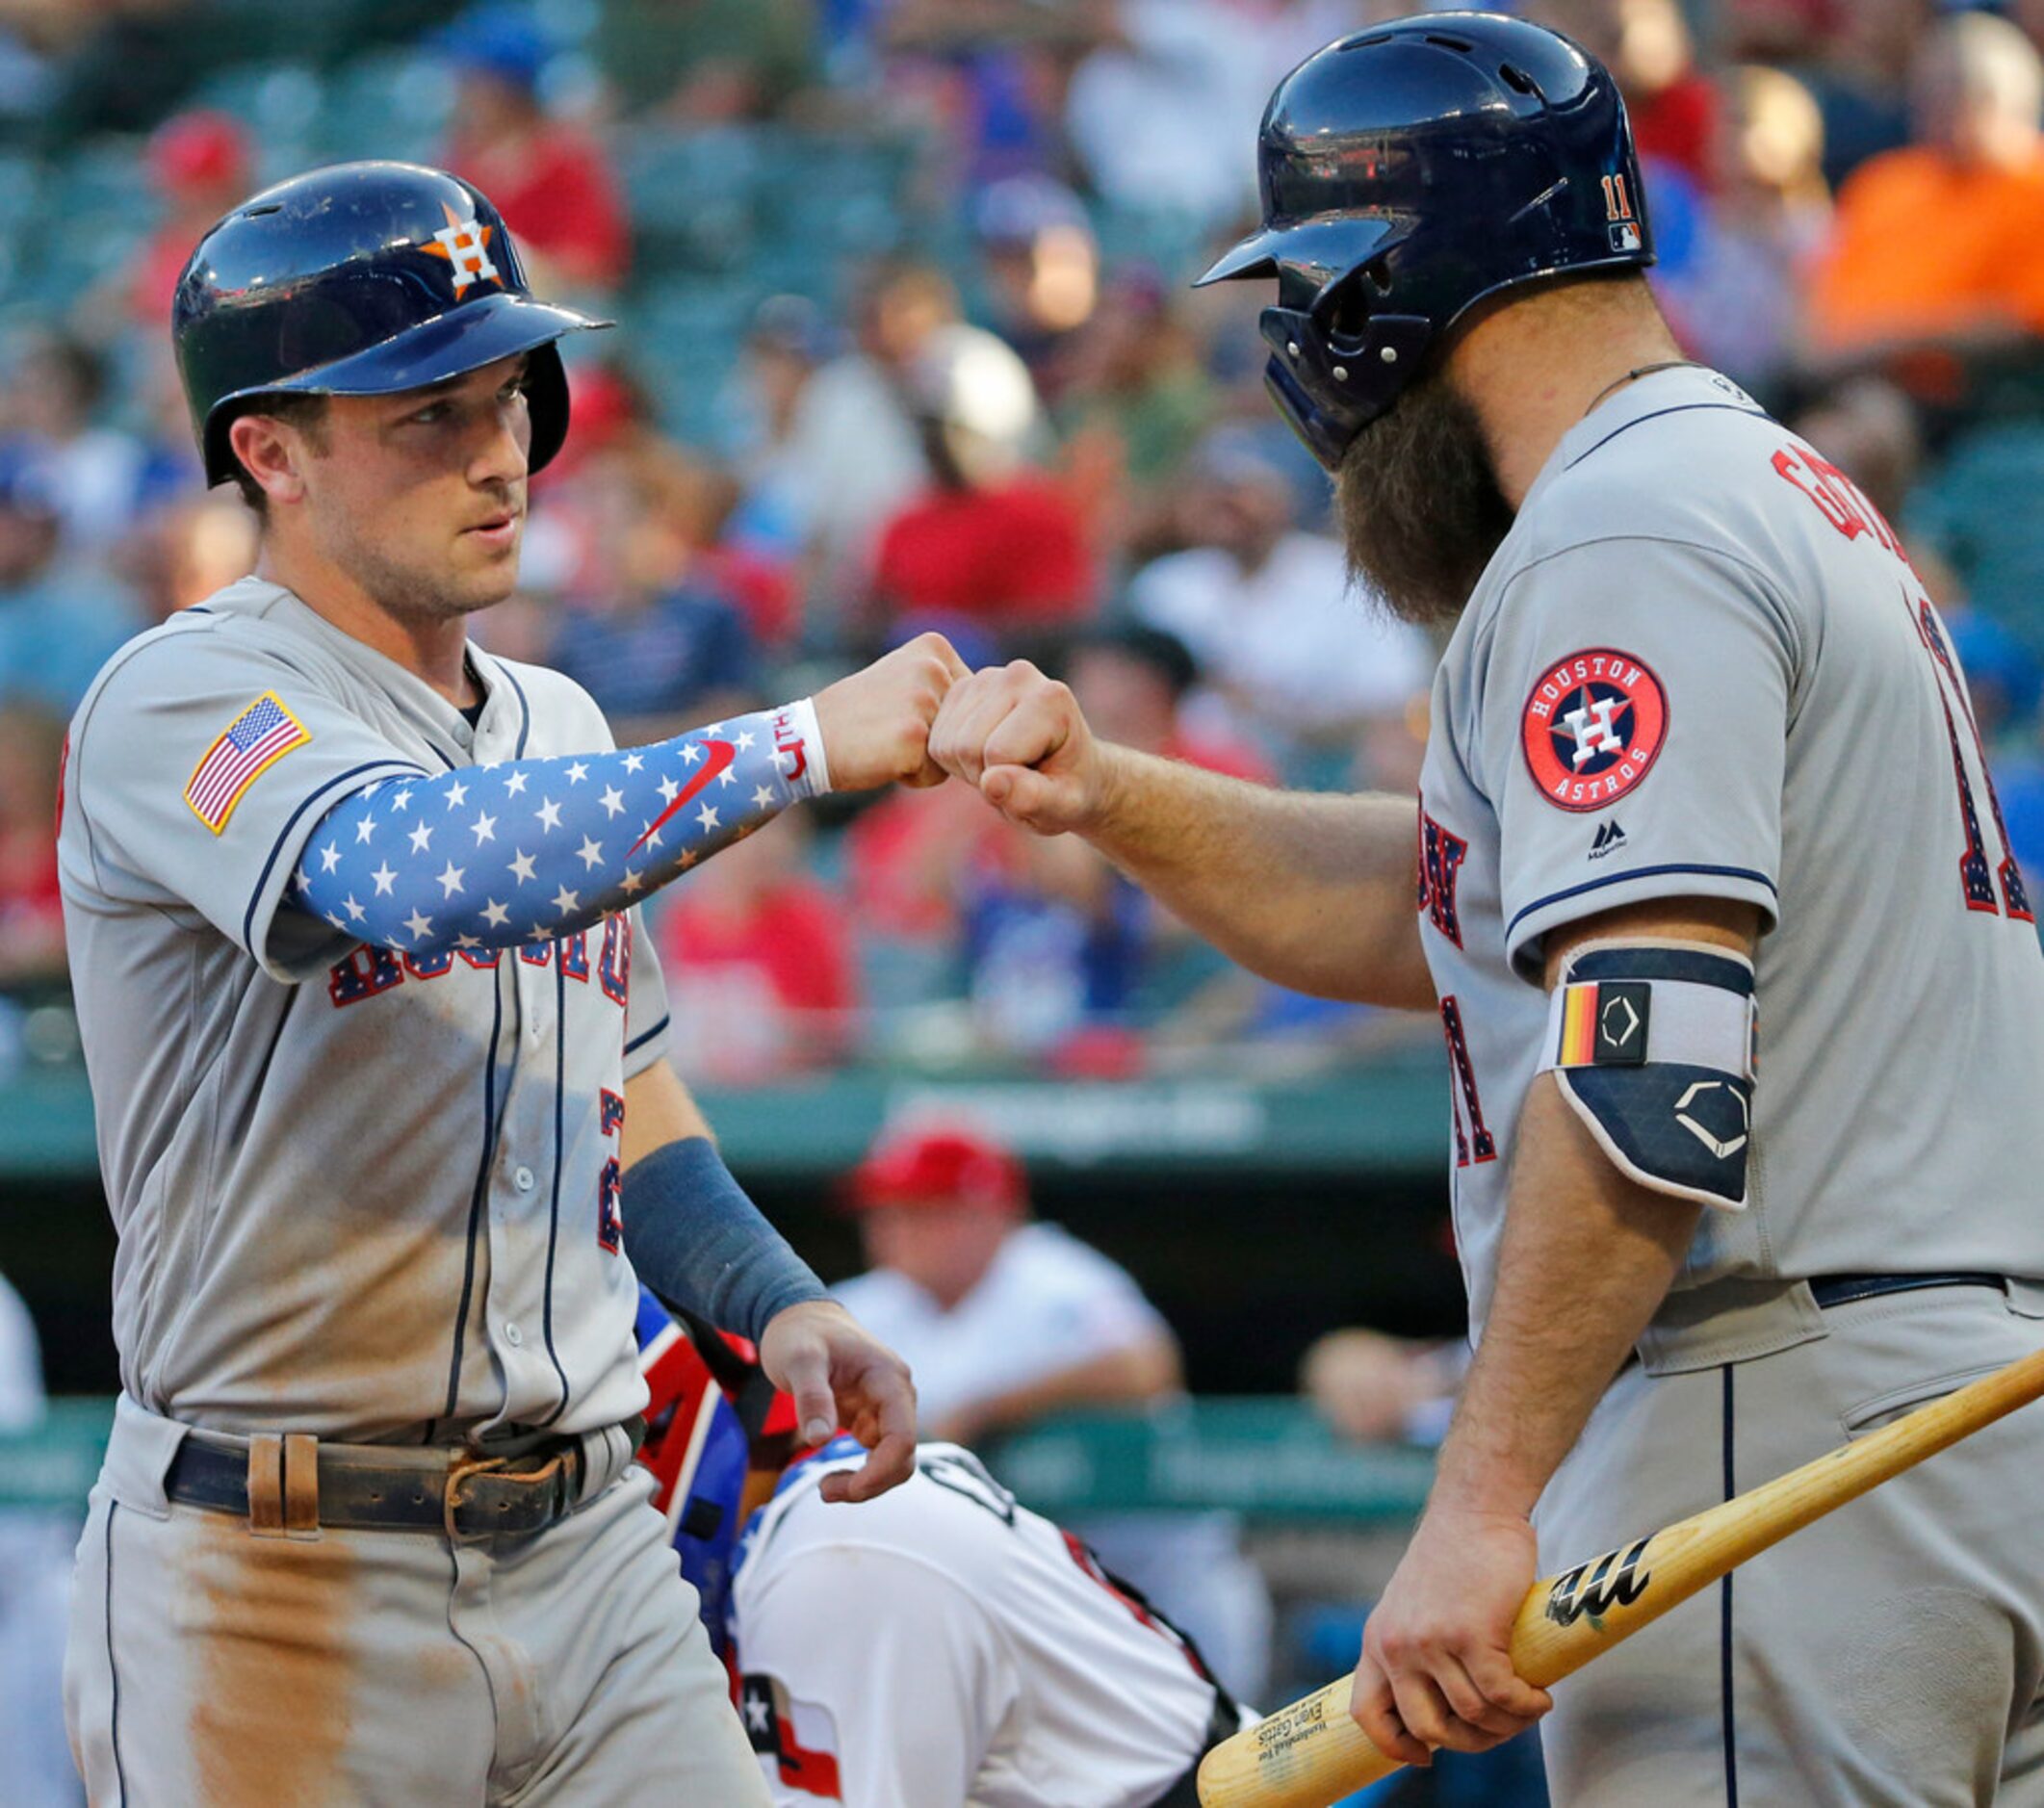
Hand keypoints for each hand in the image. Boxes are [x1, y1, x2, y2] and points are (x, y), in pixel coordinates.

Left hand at [756, 1299, 916, 1502]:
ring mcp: (888, 1408)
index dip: (880, 1472)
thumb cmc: (799, 1334)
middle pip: (903, 1456)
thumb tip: (821, 1440)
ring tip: (824, 1487)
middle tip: (824, 1491)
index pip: (902, 1437)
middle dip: (870, 1483)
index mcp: (889, 1378)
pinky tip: (830, 1477)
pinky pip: (880, 1458)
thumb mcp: (798, 1360)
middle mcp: (897, 1395)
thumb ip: (811, 1397)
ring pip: (894, 1462)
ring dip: (867, 1483)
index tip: (844, 1489)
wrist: (800, 1318)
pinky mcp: (874, 1418)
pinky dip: (861, 1476)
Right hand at [812, 632, 970, 791]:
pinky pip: (936, 775)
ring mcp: (924, 700)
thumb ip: (949, 688)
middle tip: (890, 729)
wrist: (808, 739)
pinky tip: (882, 758)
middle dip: (935, 742)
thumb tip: (1000, 714)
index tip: (900, 711)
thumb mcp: (906, 680)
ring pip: (954, 753)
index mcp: (935, 647)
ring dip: (925, 760)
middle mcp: (934, 667)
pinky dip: (912, 777)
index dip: (941, 721)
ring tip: (887, 743)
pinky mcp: (914, 736)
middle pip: (968, 728)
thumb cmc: (860, 718)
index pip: (976, 703)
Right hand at [925, 660, 1111, 834]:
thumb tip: (991, 783)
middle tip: (1014, 776)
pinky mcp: (961, 687)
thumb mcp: (1061, 806)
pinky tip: (982, 753)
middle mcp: (1017, 674)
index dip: (1005, 784)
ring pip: (945, 743)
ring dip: (967, 768)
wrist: (1064, 765)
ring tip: (1002, 765)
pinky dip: (952, 758)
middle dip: (983, 775)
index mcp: (1051, 698)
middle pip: (966, 746)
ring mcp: (985, 676)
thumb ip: (1031, 797)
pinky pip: (933, 739)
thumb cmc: (1066, 788)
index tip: (1033, 781)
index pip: (998, 753)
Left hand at [1351, 1505, 1550, 1765]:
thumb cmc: (1456, 1554)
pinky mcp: (1473, 1634)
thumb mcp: (1412, 1602)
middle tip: (1500, 1727)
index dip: (1395, 1745)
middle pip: (1428, 1727)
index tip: (1426, 1756)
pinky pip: (1501, 1695)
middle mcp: (1397, 1645)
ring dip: (1508, 1723)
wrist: (1476, 1506)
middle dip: (1469, 1741)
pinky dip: (1526, 1706)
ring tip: (1528, 1706)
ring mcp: (1433, 1641)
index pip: (1366, 1711)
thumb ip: (1416, 1644)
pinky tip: (1540, 1697)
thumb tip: (1442, 1698)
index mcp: (1378, 1639)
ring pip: (1471, 1715)